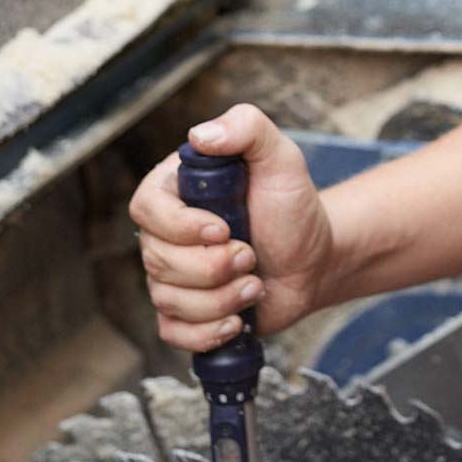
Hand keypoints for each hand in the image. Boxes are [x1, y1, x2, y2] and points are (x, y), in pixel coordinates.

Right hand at [129, 104, 334, 350]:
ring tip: (254, 282)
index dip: (182, 227)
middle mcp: (164, 234)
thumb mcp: (280, 158)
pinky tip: (238, 318)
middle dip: (214, 266)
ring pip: (168, 300)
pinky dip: (209, 332)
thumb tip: (200, 135)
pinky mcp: (184, 314)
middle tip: (251, 254)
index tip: (225, 229)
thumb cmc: (293, 207)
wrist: (315, 259)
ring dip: (222, 298)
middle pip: (158, 260)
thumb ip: (247, 128)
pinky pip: (173, 334)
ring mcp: (170, 276)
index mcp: (174, 191)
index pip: (146, 209)